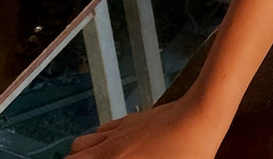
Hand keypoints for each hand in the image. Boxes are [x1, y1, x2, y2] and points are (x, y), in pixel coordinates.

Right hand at [70, 97, 225, 156]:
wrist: (200, 117)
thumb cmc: (187, 152)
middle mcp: (110, 147)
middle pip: (73, 156)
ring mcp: (119, 131)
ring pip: (82, 142)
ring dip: (81, 154)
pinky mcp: (131, 120)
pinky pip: (101, 129)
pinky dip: (96, 140)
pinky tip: (108, 146)